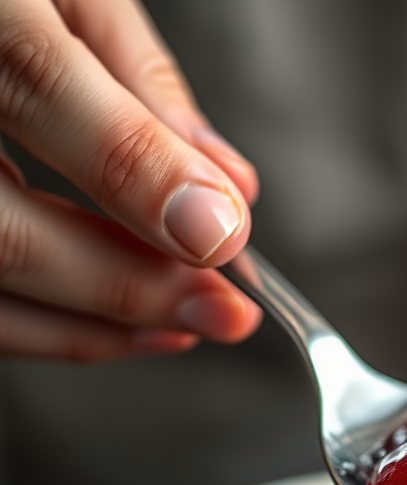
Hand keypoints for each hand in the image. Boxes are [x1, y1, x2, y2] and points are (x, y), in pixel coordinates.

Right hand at [0, 0, 261, 359]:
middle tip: (224, 311)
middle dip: (128, 286)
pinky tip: (114, 326)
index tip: (224, 233)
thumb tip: (221, 182)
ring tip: (181, 322)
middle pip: (2, 230)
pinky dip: (43, 324)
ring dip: (92, 325)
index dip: (140, 170)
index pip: (38, 81)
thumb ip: (134, 76)